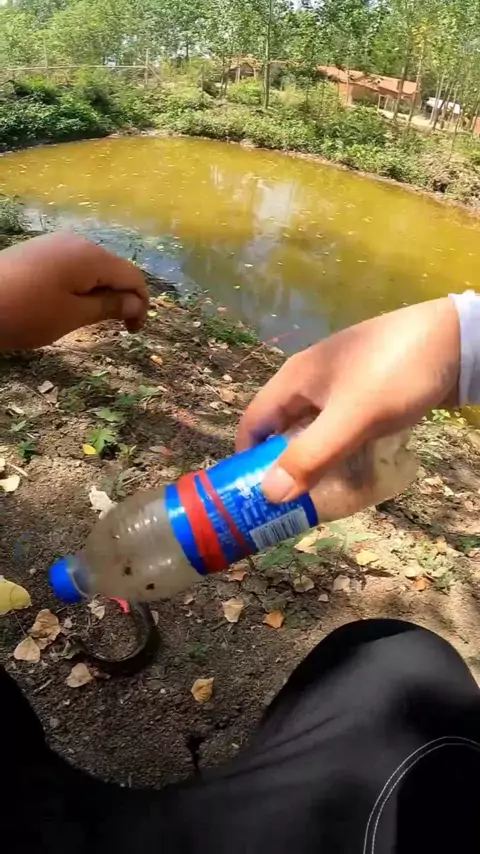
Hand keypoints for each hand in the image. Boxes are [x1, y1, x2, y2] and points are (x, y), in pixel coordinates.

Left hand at [0, 233, 148, 348]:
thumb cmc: (27, 313)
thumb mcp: (73, 316)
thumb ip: (109, 306)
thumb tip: (136, 302)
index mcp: (91, 257)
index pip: (132, 276)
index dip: (141, 304)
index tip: (133, 332)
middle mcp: (77, 242)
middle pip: (114, 269)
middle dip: (121, 297)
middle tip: (116, 328)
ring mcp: (56, 244)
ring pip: (93, 267)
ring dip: (101, 292)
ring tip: (90, 319)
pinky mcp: (39, 250)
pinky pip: (73, 265)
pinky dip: (82, 285)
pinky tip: (69, 304)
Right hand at [236, 298, 459, 501]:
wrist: (455, 339)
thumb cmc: (395, 374)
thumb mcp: (351, 418)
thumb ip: (311, 455)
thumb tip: (268, 495)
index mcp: (294, 379)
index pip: (252, 422)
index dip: (245, 459)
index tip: (251, 497)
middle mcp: (309, 380)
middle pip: (280, 427)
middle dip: (279, 465)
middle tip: (288, 505)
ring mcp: (339, 385)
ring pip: (311, 429)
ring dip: (309, 459)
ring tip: (318, 495)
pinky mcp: (365, 393)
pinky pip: (338, 426)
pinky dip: (336, 449)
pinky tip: (349, 470)